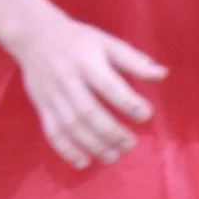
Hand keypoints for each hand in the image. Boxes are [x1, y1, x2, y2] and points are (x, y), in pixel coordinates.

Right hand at [12, 11, 166, 168]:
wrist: (35, 36)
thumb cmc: (79, 40)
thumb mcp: (107, 43)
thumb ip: (134, 61)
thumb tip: (163, 74)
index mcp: (87, 61)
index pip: (108, 85)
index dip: (128, 102)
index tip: (146, 115)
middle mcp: (67, 79)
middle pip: (88, 111)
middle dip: (111, 132)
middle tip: (131, 144)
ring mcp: (52, 95)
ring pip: (71, 126)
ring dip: (93, 145)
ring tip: (113, 156)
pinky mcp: (42, 107)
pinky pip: (52, 133)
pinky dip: (67, 151)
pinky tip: (84, 162)